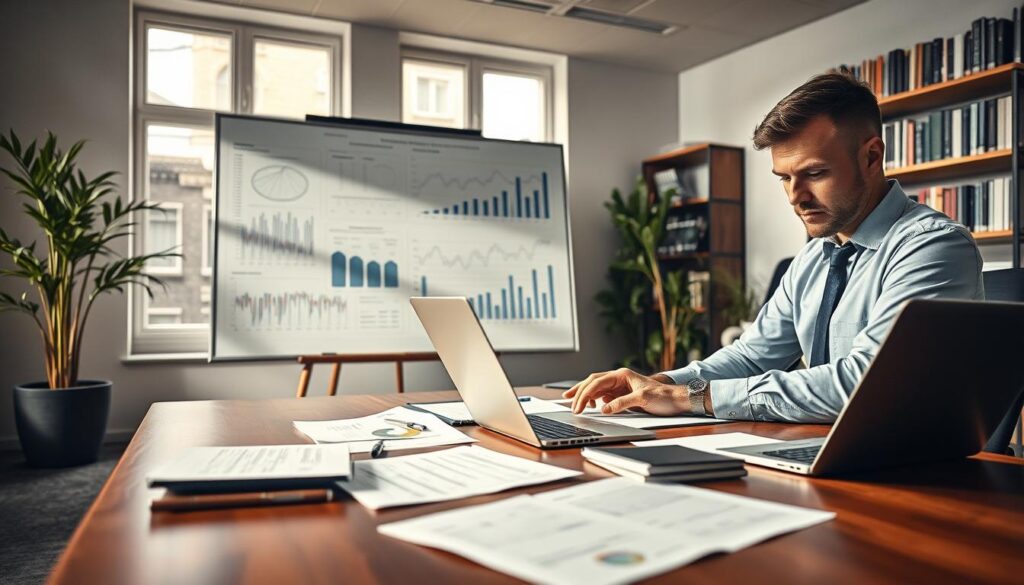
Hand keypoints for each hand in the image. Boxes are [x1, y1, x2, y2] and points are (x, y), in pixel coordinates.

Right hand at [562, 368, 689, 415]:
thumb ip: (621, 403)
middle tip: (568, 402)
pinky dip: (595, 399)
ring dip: (585, 394)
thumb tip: (604, 409)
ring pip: (597, 387)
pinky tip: (592, 405)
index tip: (577, 406)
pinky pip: (605, 394)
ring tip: (574, 401)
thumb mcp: (642, 400)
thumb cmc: (663, 396)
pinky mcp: (624, 393)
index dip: (584, 394)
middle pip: (593, 382)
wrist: (677, 400)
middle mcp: (620, 378)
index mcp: (622, 375)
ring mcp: (621, 385)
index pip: (597, 382)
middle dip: (579, 391)